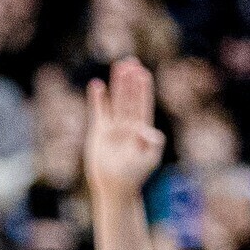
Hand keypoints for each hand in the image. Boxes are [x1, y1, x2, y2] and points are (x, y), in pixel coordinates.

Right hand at [84, 59, 168, 197]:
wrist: (115, 187)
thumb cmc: (135, 176)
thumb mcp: (150, 160)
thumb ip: (152, 144)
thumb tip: (148, 130)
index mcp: (142, 130)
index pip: (143, 104)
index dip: (143, 88)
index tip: (143, 73)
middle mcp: (129, 125)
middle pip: (130, 98)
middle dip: (131, 80)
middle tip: (130, 61)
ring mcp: (114, 127)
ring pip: (116, 101)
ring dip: (117, 84)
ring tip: (118, 65)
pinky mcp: (100, 132)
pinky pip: (99, 111)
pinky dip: (98, 99)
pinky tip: (97, 85)